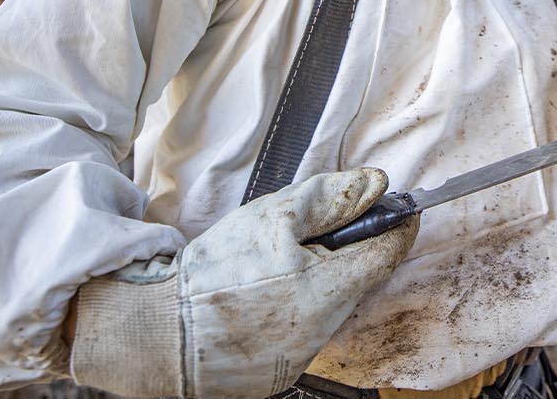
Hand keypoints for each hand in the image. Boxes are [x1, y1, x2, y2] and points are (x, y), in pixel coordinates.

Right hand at [68, 168, 416, 398]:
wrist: (160, 330)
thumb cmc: (216, 270)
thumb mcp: (275, 216)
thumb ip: (332, 198)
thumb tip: (376, 185)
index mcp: (329, 291)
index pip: (387, 252)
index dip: (394, 223)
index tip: (396, 205)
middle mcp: (325, 331)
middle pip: (357, 279)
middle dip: (344, 251)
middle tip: (311, 232)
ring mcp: (303, 355)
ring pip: (329, 304)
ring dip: (317, 280)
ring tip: (274, 265)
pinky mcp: (280, 372)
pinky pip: (302, 329)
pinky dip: (292, 307)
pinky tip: (262, 295)